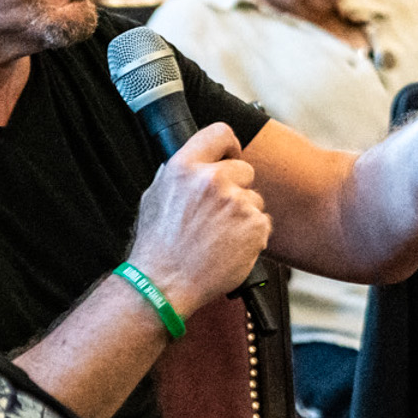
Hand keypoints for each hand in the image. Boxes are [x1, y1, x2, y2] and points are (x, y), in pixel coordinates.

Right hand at [126, 121, 270, 312]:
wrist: (165, 285)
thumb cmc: (158, 247)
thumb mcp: (155, 197)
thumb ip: (180, 175)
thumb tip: (196, 164)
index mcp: (185, 168)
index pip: (220, 133)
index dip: (229, 146)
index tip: (230, 157)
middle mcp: (212, 180)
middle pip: (244, 169)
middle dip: (237, 188)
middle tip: (219, 213)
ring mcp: (237, 203)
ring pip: (254, 199)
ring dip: (243, 215)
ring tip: (219, 236)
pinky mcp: (255, 226)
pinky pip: (262, 223)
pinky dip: (252, 236)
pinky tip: (229, 247)